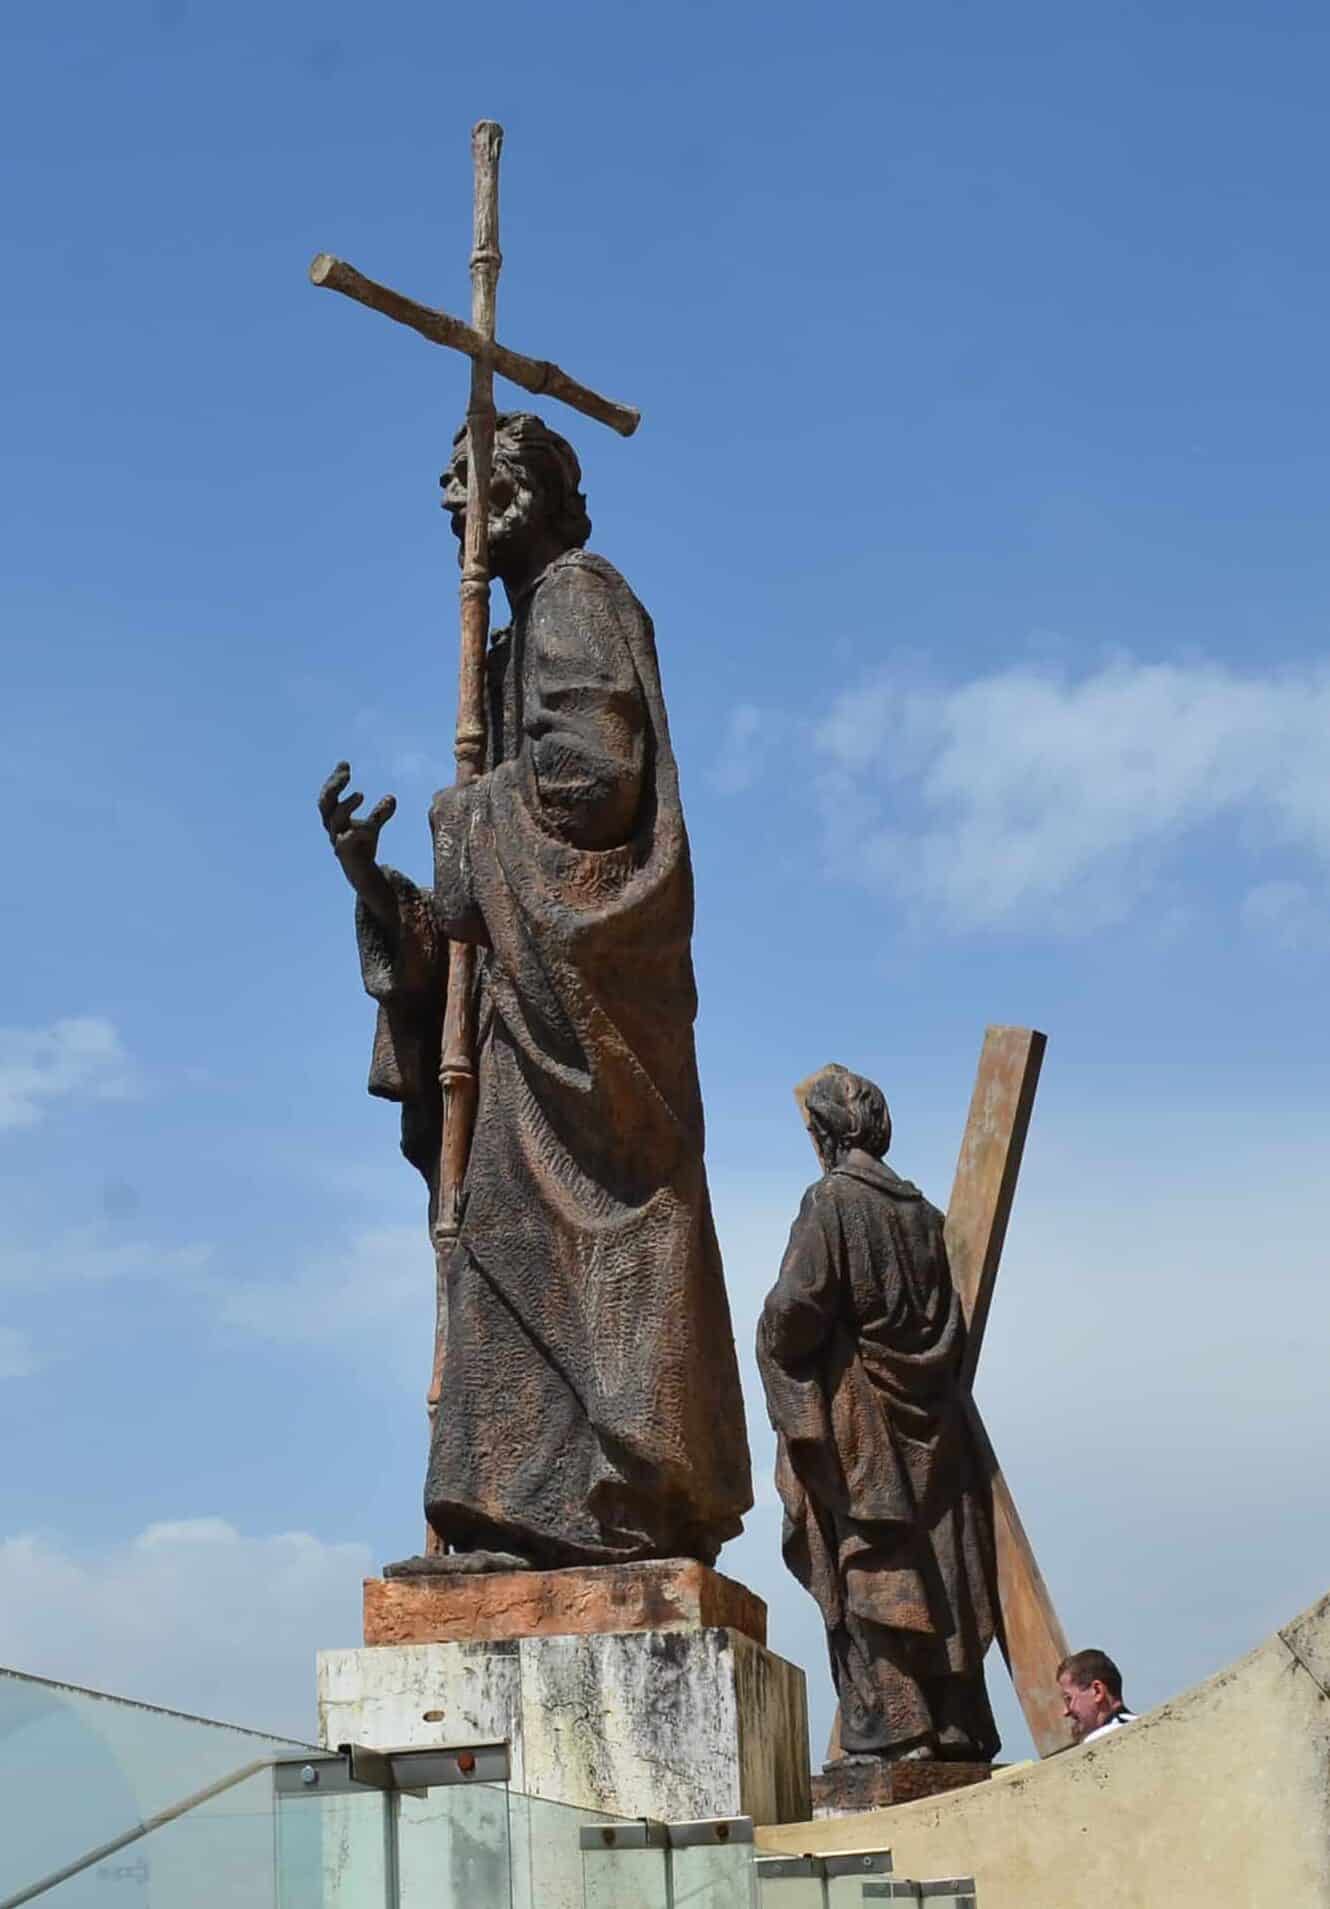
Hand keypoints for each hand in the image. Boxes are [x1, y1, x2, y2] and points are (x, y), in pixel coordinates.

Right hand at [318, 761, 395, 894]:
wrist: (361, 874)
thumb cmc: (362, 846)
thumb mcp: (372, 826)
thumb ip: (380, 812)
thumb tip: (391, 797)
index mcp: (334, 818)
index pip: (328, 795)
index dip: (334, 779)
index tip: (345, 764)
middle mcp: (333, 828)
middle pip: (324, 805)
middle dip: (333, 788)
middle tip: (346, 775)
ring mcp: (337, 841)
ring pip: (335, 820)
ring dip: (347, 805)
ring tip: (361, 794)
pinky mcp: (346, 854)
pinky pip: (348, 840)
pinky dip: (358, 831)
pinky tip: (370, 826)